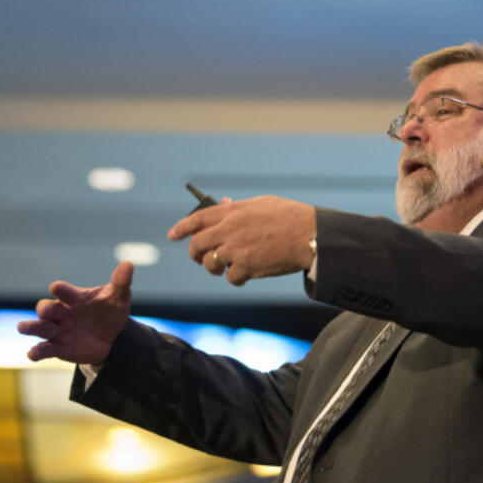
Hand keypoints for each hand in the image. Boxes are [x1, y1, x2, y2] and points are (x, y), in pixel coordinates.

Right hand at [17, 261, 133, 364]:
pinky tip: (34, 354)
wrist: (111, 338)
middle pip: (44, 308)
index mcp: (73, 298)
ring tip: (25, 327)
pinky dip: (35, 352)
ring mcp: (56, 331)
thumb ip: (121, 282)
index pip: (62, 290)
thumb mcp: (118, 298)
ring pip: (36, 328)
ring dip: (32, 327)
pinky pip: (41, 350)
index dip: (60, 289)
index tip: (57, 288)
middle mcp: (61, 312)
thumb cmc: (110, 312)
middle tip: (47, 313)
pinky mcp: (57, 348)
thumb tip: (128, 264)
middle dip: (44, 310)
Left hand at [167, 195, 315, 285]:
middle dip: (195, 253)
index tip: (173, 235)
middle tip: (200, 257)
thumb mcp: (261, 204)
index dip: (182, 228)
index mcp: (232, 212)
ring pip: (211, 264)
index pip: (198, 218)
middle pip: (198, 245)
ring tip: (226, 265)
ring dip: (216, 266)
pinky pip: (231, 278)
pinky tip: (244, 274)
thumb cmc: (289, 216)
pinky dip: (235, 278)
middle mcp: (230, 230)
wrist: (309, 235)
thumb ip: (238, 207)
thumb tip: (222, 204)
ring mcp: (237, 250)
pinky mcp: (247, 268)